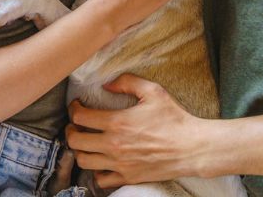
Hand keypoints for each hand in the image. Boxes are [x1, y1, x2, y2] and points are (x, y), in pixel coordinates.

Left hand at [66, 74, 207, 186]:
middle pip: (75, 141)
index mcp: (117, 122)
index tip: (77, 106)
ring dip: (80, 151)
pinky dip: (96, 171)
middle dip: (70, 131)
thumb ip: (127, 82)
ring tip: (86, 143)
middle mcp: (114, 145)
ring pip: (83, 161)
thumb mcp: (153, 91)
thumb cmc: (174, 119)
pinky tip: (101, 161)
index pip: (80, 117)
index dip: (73, 109)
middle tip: (76, 126)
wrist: (192, 147)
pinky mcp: (128, 176)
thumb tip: (107, 84)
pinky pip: (101, 179)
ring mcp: (119, 163)